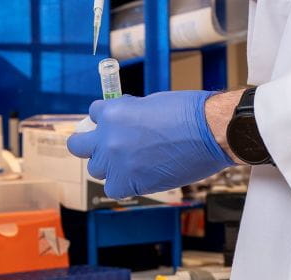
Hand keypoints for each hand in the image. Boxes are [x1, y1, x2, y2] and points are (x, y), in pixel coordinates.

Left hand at [66, 91, 233, 198]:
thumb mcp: (150, 103)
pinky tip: (137, 177)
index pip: (93, 115)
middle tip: (104, 147)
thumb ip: (129, 114)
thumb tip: (123, 123)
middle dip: (90, 145)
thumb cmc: (188, 112)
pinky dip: (123, 184)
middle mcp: (109, 137)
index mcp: (113, 111)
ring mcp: (118, 162)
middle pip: (80, 146)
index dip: (105, 120)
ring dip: (109, 165)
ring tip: (129, 162)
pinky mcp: (131, 182)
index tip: (114, 125)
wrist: (210, 131)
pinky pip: (114, 188)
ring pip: (96, 169)